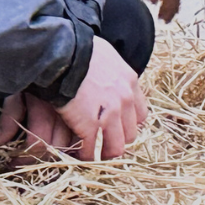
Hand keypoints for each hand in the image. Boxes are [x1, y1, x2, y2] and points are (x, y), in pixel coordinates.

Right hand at [0, 39, 145, 160]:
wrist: (64, 54)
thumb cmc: (78, 49)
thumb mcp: (106, 55)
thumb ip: (111, 69)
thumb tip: (105, 69)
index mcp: (130, 81)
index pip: (140, 113)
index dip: (127, 122)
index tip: (117, 126)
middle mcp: (125, 100)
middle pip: (130, 133)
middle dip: (117, 139)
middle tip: (104, 143)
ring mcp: (110, 115)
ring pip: (115, 147)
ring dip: (104, 152)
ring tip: (93, 155)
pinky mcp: (91, 126)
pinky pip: (91, 150)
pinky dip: (85, 155)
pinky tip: (77, 154)